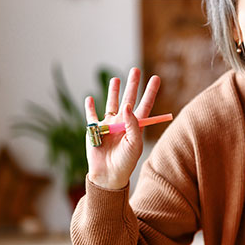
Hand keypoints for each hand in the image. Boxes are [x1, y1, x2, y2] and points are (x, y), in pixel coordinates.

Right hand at [84, 68, 160, 189]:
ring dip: (113, 91)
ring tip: (116, 79)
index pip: (145, 105)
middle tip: (136, 69)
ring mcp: (108, 125)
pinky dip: (89, 107)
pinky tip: (90, 98)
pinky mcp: (94, 130)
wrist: (109, 174)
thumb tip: (128, 105)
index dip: (150, 92)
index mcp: (136, 125)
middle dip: (133, 85)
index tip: (156, 78)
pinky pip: (91, 116)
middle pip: (129, 99)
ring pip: (111, 103)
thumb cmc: (126, 161)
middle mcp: (123, 122)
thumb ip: (133, 124)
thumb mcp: (135, 143)